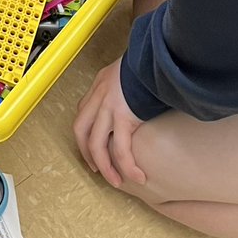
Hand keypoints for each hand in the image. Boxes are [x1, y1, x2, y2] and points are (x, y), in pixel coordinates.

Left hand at [73, 57, 146, 187]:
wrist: (156, 56)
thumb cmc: (149, 63)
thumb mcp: (130, 71)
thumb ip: (126, 87)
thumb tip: (136, 100)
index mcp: (100, 84)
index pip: (83, 112)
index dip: (85, 133)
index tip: (91, 147)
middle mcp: (100, 95)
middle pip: (81, 130)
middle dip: (87, 152)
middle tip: (96, 168)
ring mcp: (109, 106)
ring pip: (97, 144)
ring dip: (105, 166)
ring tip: (116, 181)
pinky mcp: (124, 115)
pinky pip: (121, 148)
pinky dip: (127, 165)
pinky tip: (137, 176)